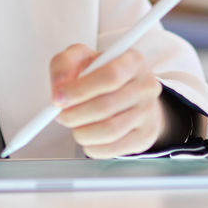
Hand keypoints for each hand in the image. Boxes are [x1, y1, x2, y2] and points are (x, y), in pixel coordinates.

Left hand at [49, 44, 166, 158]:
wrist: (131, 94)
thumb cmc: (102, 75)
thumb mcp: (82, 58)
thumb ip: (65, 64)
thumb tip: (59, 88)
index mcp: (132, 61)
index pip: (109, 76)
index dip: (80, 90)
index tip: (59, 99)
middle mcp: (146, 86)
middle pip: (106, 106)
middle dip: (75, 115)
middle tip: (62, 116)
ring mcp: (148, 112)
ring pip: (109, 131)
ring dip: (82, 133)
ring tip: (74, 126)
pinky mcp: (146, 135)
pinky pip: (114, 149)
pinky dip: (93, 147)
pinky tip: (87, 138)